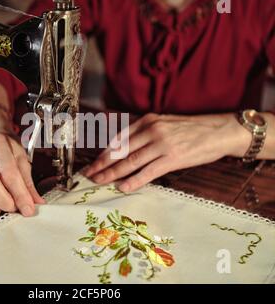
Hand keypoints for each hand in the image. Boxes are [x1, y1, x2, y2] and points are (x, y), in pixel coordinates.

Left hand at [85, 113, 249, 192]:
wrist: (219, 130)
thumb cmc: (191, 129)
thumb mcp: (164, 124)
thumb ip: (144, 134)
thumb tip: (125, 150)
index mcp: (147, 121)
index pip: (118, 140)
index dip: (103, 154)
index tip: (93, 164)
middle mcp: (151, 130)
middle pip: (120, 151)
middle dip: (102, 165)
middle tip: (88, 175)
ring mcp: (161, 144)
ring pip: (130, 162)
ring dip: (112, 174)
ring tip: (99, 182)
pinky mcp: (173, 158)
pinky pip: (148, 172)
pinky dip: (134, 180)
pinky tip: (122, 187)